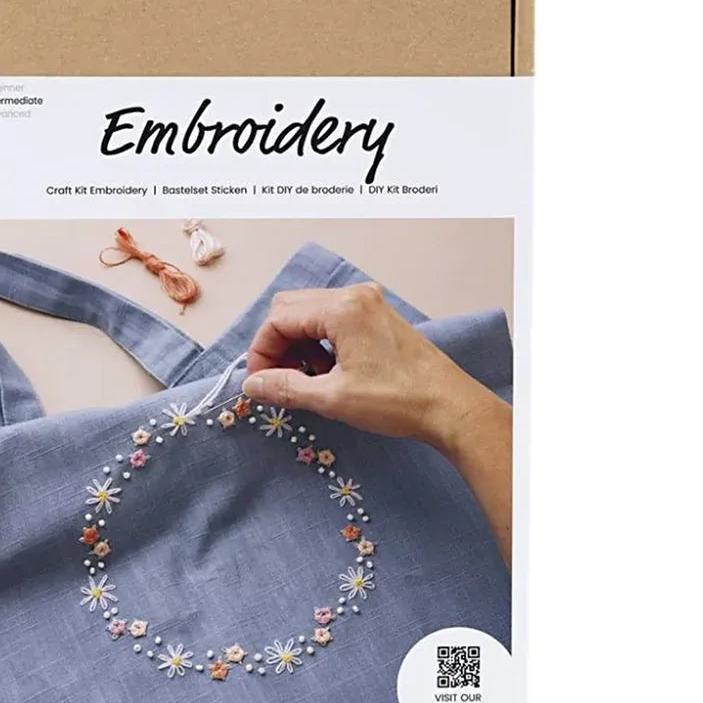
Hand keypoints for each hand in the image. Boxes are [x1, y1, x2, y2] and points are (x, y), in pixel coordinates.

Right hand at [240, 283, 506, 457]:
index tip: (259, 382)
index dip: (261, 351)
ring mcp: (369, 304)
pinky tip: (328, 372)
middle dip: (277, 345)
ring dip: (299, 345)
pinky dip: (320, 343)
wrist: (450, 407)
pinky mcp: (379, 317)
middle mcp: (355, 296)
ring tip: (306, 380)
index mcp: (342, 309)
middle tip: (277, 381)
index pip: (279, 319)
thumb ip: (286, 387)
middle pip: (292, 309)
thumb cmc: (397, 401)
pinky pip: (334, 320)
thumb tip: (251, 384)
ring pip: (311, 314)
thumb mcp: (333, 398)